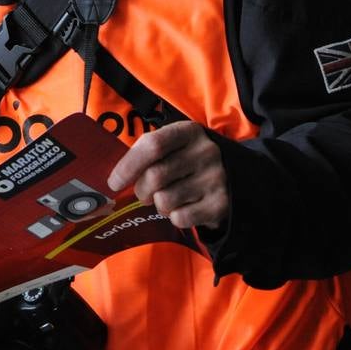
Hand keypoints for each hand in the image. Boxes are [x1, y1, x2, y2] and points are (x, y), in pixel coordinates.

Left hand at [107, 121, 229, 229]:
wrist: (236, 175)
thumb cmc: (190, 159)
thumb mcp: (175, 144)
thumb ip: (147, 152)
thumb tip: (116, 178)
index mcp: (189, 132)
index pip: (152, 145)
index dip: (128, 165)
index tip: (114, 182)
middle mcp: (206, 152)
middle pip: (154, 177)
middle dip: (141, 190)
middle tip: (144, 192)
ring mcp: (215, 179)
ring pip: (164, 201)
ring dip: (158, 204)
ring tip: (167, 198)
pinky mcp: (220, 205)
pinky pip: (180, 218)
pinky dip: (174, 217)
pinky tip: (184, 206)